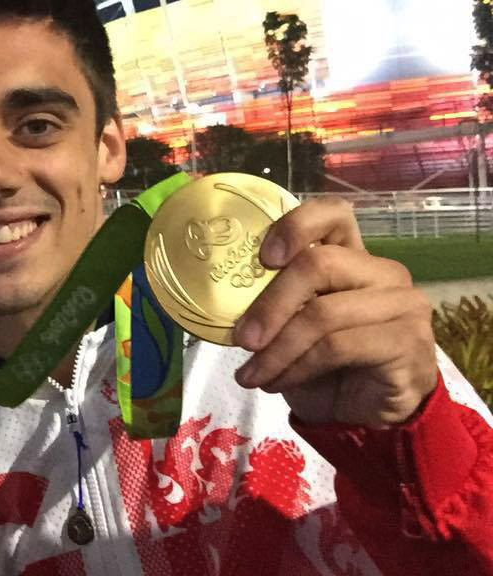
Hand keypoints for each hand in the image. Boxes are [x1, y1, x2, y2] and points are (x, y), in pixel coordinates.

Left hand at [232, 196, 437, 425]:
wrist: (363, 416)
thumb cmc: (321, 363)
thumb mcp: (290, 325)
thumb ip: (273, 300)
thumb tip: (222, 296)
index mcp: (352, 255)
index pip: (333, 213)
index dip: (296, 226)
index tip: (263, 258)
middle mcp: (383, 272)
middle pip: (319, 263)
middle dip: (270, 304)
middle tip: (242, 339)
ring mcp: (402, 305)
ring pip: (324, 313)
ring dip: (277, 349)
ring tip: (252, 373)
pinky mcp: (407, 343)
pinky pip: (338, 347)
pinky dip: (297, 367)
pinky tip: (277, 382)